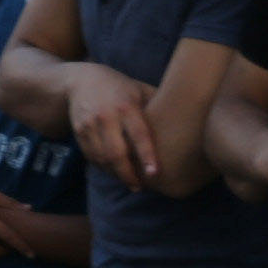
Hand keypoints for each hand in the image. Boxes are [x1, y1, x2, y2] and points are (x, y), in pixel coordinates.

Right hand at [64, 66, 163, 189]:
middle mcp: (106, 116)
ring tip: (130, 183)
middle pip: (116, 153)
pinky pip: (91, 156)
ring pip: (102, 158)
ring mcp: (89, 125)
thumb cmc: (120, 88)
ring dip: (116, 174)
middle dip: (128, 174)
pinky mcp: (79, 132)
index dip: (146, 155)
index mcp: (126, 106)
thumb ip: (158, 106)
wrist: (80, 80)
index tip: (154, 173)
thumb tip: (189, 121)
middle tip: (140, 188)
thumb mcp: (140, 90)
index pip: (138, 135)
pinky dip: (104, 168)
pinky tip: (114, 172)